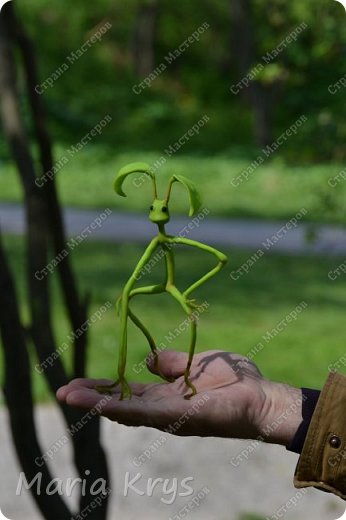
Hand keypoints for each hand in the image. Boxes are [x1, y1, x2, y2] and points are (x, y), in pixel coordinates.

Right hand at [56, 350, 302, 445]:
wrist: (260, 396)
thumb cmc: (232, 380)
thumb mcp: (193, 363)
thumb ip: (169, 363)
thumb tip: (147, 360)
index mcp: (165, 395)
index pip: (127, 392)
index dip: (103, 387)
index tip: (77, 381)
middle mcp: (162, 409)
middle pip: (120, 403)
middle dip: (91, 398)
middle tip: (62, 391)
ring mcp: (169, 416)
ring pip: (126, 411)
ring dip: (97, 403)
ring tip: (70, 395)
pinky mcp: (179, 417)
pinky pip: (145, 413)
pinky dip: (121, 409)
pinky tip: (101, 404)